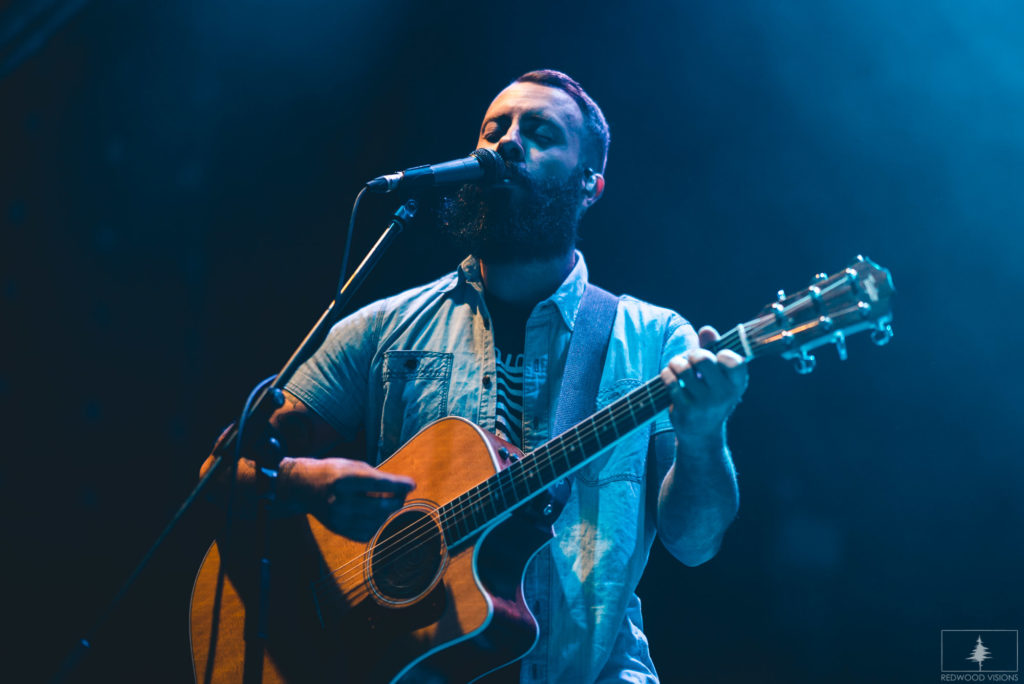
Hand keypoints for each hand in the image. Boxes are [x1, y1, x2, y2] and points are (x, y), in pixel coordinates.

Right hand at [285, 458, 415, 541]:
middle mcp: (340, 501)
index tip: (412, 485)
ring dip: (388, 512)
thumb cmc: (334, 473)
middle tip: (402, 494)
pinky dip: (377, 523)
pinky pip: (367, 533)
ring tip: (388, 502)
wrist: (304, 487)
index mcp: (344, 480)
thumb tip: (404, 489)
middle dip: (397, 501)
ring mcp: (339, 518)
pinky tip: (376, 514)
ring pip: (377, 521)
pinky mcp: (339, 530)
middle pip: (380, 507)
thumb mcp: (353, 466)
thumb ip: (378, 478)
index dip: (398, 485)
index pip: (377, 484)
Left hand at [659, 326, 748, 441]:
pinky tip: (670, 377)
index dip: (722, 354)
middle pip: (703, 359)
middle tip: (692, 360)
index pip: (734, 361)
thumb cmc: (711, 395)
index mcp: (737, 384)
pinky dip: (667, 374)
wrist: (702, 434)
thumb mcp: (719, 376)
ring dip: (676, 362)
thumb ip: (713, 349)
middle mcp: (723, 395)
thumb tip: (707, 329)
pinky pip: (670, 381)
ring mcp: (704, 404)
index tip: (716, 357)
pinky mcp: (685, 410)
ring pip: (683, 368)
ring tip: (677, 366)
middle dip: (693, 354)